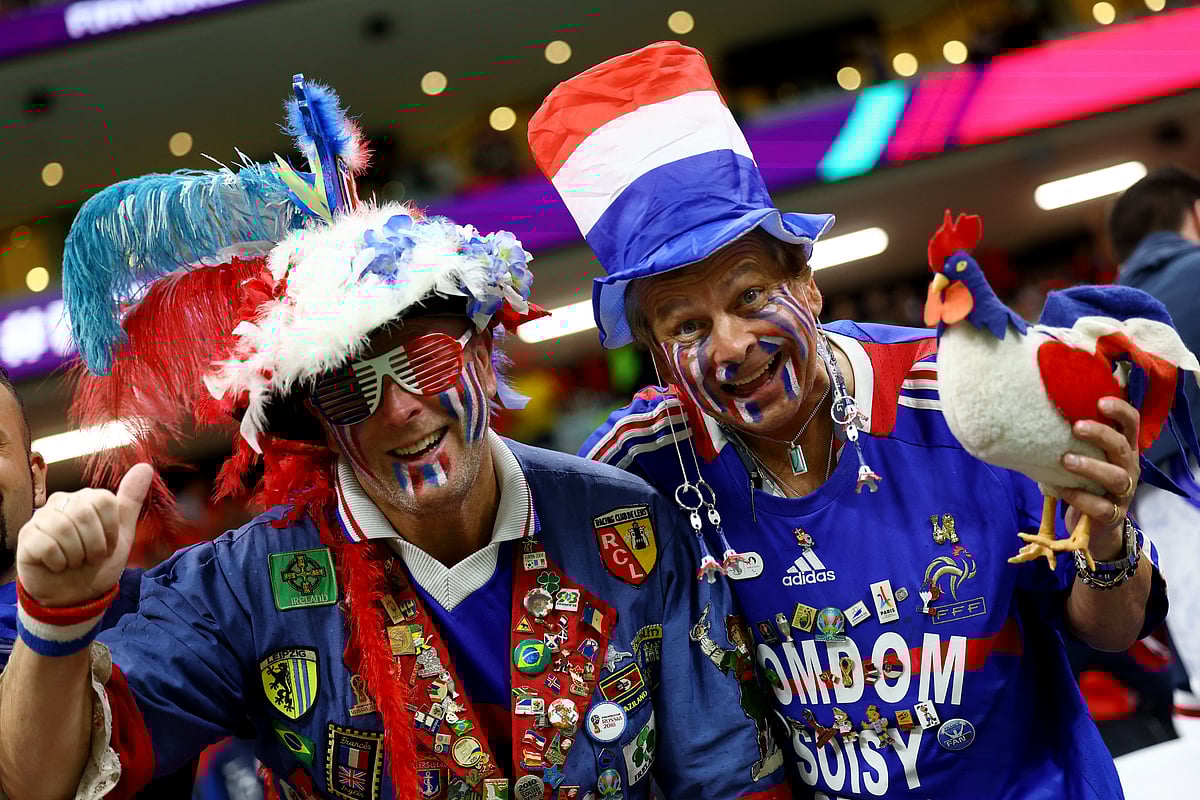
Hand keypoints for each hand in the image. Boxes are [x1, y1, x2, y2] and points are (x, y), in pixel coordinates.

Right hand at [16, 464, 152, 606]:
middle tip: (91, 557)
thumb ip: (131, 500)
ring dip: (77, 554)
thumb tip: (145, 466)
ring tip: (75, 562)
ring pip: (64, 528)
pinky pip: (46, 545)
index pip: (105, 500)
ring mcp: (41, 519)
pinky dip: (59, 561)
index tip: (108, 544)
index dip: (111, 529)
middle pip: (84, 512)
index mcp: (87, 498)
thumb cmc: (98, 562)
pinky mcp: (26, 537)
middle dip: (95, 543)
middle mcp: (62, 502)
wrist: (76, 594)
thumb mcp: (122, 533)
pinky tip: (58, 565)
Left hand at [1055, 398, 1139, 559]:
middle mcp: (1128, 467)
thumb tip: (1041, 407)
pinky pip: (1101, 507)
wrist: (1095, 524)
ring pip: (1116, 477)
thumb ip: (1075, 437)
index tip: (1100, 401)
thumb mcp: (1085, 455)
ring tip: (1066, 460)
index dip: (1120, 410)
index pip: (1131, 424)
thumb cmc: (1085, 480)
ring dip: (1091, 467)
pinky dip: (1080, 498)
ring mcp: (1123, 492)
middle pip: (1122, 447)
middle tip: (1076, 427)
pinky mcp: (1112, 514)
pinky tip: (1062, 489)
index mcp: (1123, 448)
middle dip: (1101, 435)